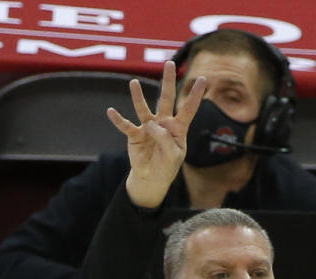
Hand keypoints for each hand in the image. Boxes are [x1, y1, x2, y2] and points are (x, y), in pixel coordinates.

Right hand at [107, 60, 206, 208]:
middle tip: (169, 63)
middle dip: (168, 81)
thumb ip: (165, 139)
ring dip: (138, 97)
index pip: (188, 109)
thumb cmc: (166, 166)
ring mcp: (148, 127)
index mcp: (177, 128)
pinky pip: (126, 126)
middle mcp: (163, 123)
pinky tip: (111, 112)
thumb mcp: (172, 156)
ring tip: (133, 83)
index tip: (204, 79)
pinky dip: (118, 120)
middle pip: (166, 99)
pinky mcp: (135, 135)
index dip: (195, 96)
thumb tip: (150, 124)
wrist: (151, 178)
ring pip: (143, 109)